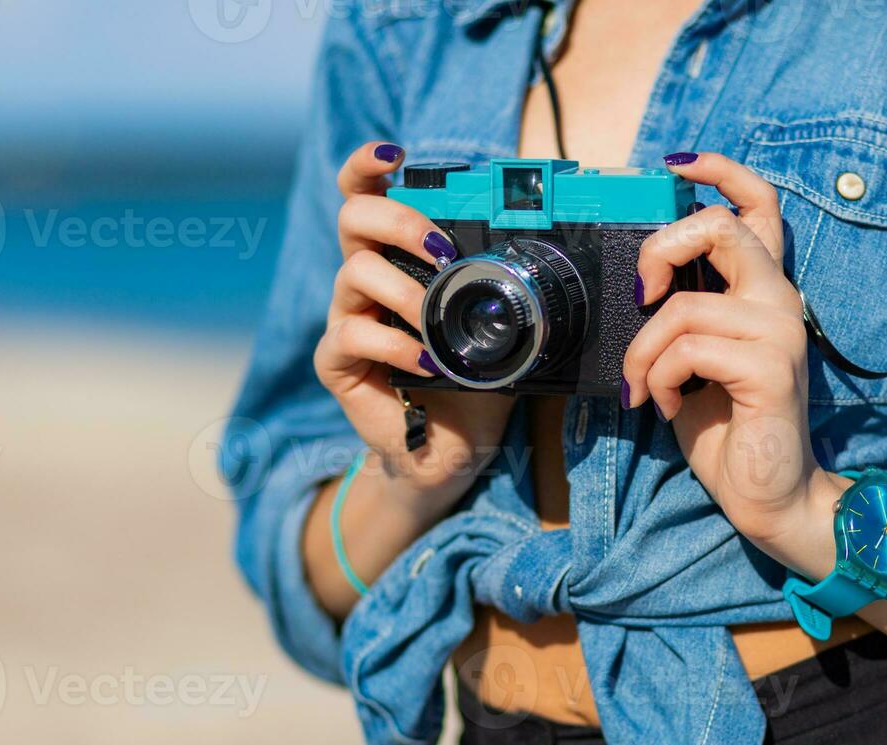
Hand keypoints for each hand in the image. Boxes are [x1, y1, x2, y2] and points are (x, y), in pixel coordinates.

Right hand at [314, 142, 513, 518]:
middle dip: (398, 221)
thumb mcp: (502, 324)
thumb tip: (549, 256)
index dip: (368, 166)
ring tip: (436, 320)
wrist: (456, 447)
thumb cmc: (477, 379)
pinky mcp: (336, 360)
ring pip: (354, 274)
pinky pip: (353, 335)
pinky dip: (397, 346)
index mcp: (399, 258)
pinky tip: (428, 362)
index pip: (369, 196)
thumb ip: (506, 287)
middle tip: (440, 250)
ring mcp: (347, 317)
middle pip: (353, 218)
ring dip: (404, 291)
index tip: (393, 154)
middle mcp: (366, 279)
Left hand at [621, 152, 843, 576]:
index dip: (720, 171)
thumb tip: (639, 284)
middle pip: (721, 228)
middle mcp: (779, 300)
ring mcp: (780, 332)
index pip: (759, 206)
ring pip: (683, 308)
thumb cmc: (727, 428)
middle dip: (661, 250)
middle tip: (641, 293)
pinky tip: (667, 406)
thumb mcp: (693, 359)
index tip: (678, 165)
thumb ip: (681, 314)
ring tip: (645, 388)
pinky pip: (687, 350)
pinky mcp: (771, 368)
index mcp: (762, 291)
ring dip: (643, 353)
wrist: (767, 494)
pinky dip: (659, 379)